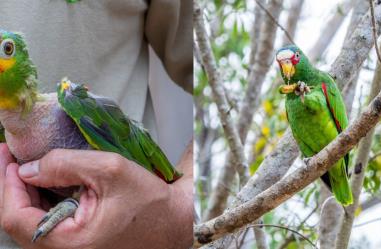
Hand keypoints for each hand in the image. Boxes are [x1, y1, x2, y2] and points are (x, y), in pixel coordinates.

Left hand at [0, 143, 192, 248]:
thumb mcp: (110, 171)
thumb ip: (65, 165)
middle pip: (21, 220)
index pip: (16, 217)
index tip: (8, 157)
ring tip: (32, 166)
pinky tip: (52, 182)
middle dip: (15, 186)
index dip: (7, 184)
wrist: (175, 222)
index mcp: (70, 243)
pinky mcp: (81, 243)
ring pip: (35, 222)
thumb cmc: (151, 202)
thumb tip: (28, 169)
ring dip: (30, 192)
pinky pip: (52, 224)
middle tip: (15, 157)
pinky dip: (47, 200)